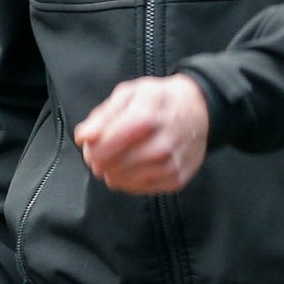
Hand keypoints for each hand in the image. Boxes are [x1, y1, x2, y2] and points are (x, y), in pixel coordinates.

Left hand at [73, 74, 210, 194]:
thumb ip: (103, 115)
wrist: (200, 109)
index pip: (106, 145)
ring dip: (113, 172)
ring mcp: (171, 164)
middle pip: (113, 165)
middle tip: (102, 153)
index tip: (91, 144)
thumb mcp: (130, 93)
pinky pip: (141, 190)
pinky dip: (130, 181)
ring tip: (116, 160)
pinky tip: (132, 168)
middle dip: (100, 161)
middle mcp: (162, 144)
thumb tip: (84, 138)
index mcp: (147, 117)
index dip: (92, 148)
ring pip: (124, 181)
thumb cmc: (160, 100)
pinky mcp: (177, 179)